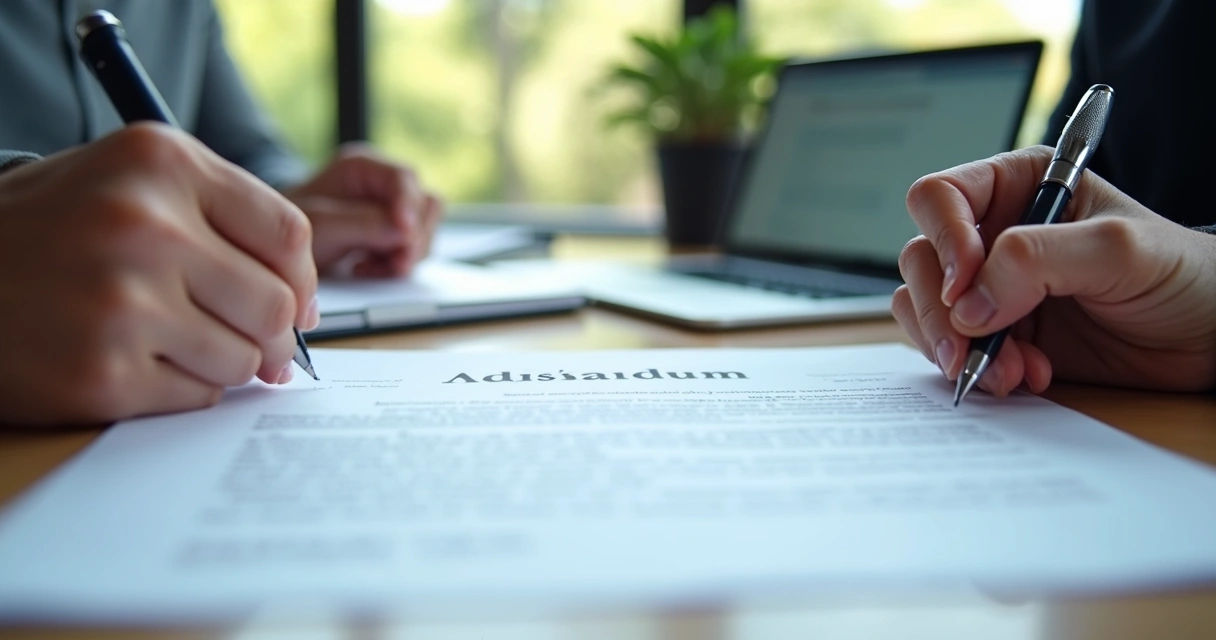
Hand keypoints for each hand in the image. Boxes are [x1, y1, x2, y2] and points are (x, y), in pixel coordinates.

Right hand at [0, 124, 318, 425]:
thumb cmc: (53, 229)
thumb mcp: (132, 180)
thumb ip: (227, 219)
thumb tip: (305, 307)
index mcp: (161, 163)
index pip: (289, 234)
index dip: (302, 279)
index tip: (295, 302)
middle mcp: (144, 226)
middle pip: (276, 304)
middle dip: (271, 332)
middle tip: (247, 339)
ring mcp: (122, 304)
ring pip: (244, 358)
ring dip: (223, 361)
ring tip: (170, 342)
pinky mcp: (102, 375)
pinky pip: (198, 397)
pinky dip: (181, 390)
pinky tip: (136, 364)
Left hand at [285, 145, 441, 277]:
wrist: (277, 250)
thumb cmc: (290, 229)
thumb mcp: (321, 226)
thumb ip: (364, 226)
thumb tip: (406, 232)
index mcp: (362, 167)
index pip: (403, 178)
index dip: (408, 206)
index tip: (405, 232)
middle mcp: (382, 184)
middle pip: (424, 204)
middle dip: (413, 238)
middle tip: (395, 264)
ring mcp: (391, 209)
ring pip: (425, 229)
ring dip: (406, 254)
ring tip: (368, 268)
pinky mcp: (393, 234)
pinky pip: (414, 249)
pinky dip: (397, 265)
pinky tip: (367, 269)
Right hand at [893, 146, 1215, 395]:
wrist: (1210, 342)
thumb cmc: (1181, 276)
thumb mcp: (1118, 249)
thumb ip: (1037, 259)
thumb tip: (967, 302)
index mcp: (1017, 187)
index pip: (939, 198)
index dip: (943, 240)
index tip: (964, 287)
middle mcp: (991, 235)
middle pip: (919, 259)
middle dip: (940, 310)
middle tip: (970, 346)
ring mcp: (988, 289)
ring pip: (921, 308)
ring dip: (955, 347)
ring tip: (1010, 371)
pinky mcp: (994, 336)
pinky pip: (948, 350)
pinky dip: (975, 370)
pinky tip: (1025, 377)